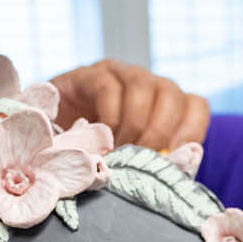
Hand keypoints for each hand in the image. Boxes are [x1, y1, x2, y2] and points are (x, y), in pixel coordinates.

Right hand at [48, 59, 209, 149]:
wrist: (46, 142)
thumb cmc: (97, 157)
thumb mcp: (130, 160)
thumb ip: (154, 161)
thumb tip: (179, 167)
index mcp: (165, 105)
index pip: (195, 106)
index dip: (191, 131)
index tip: (175, 158)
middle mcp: (147, 84)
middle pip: (171, 94)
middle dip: (158, 131)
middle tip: (140, 159)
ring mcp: (118, 74)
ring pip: (142, 87)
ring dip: (132, 125)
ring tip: (118, 150)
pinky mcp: (89, 75)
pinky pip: (109, 88)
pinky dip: (109, 117)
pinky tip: (100, 138)